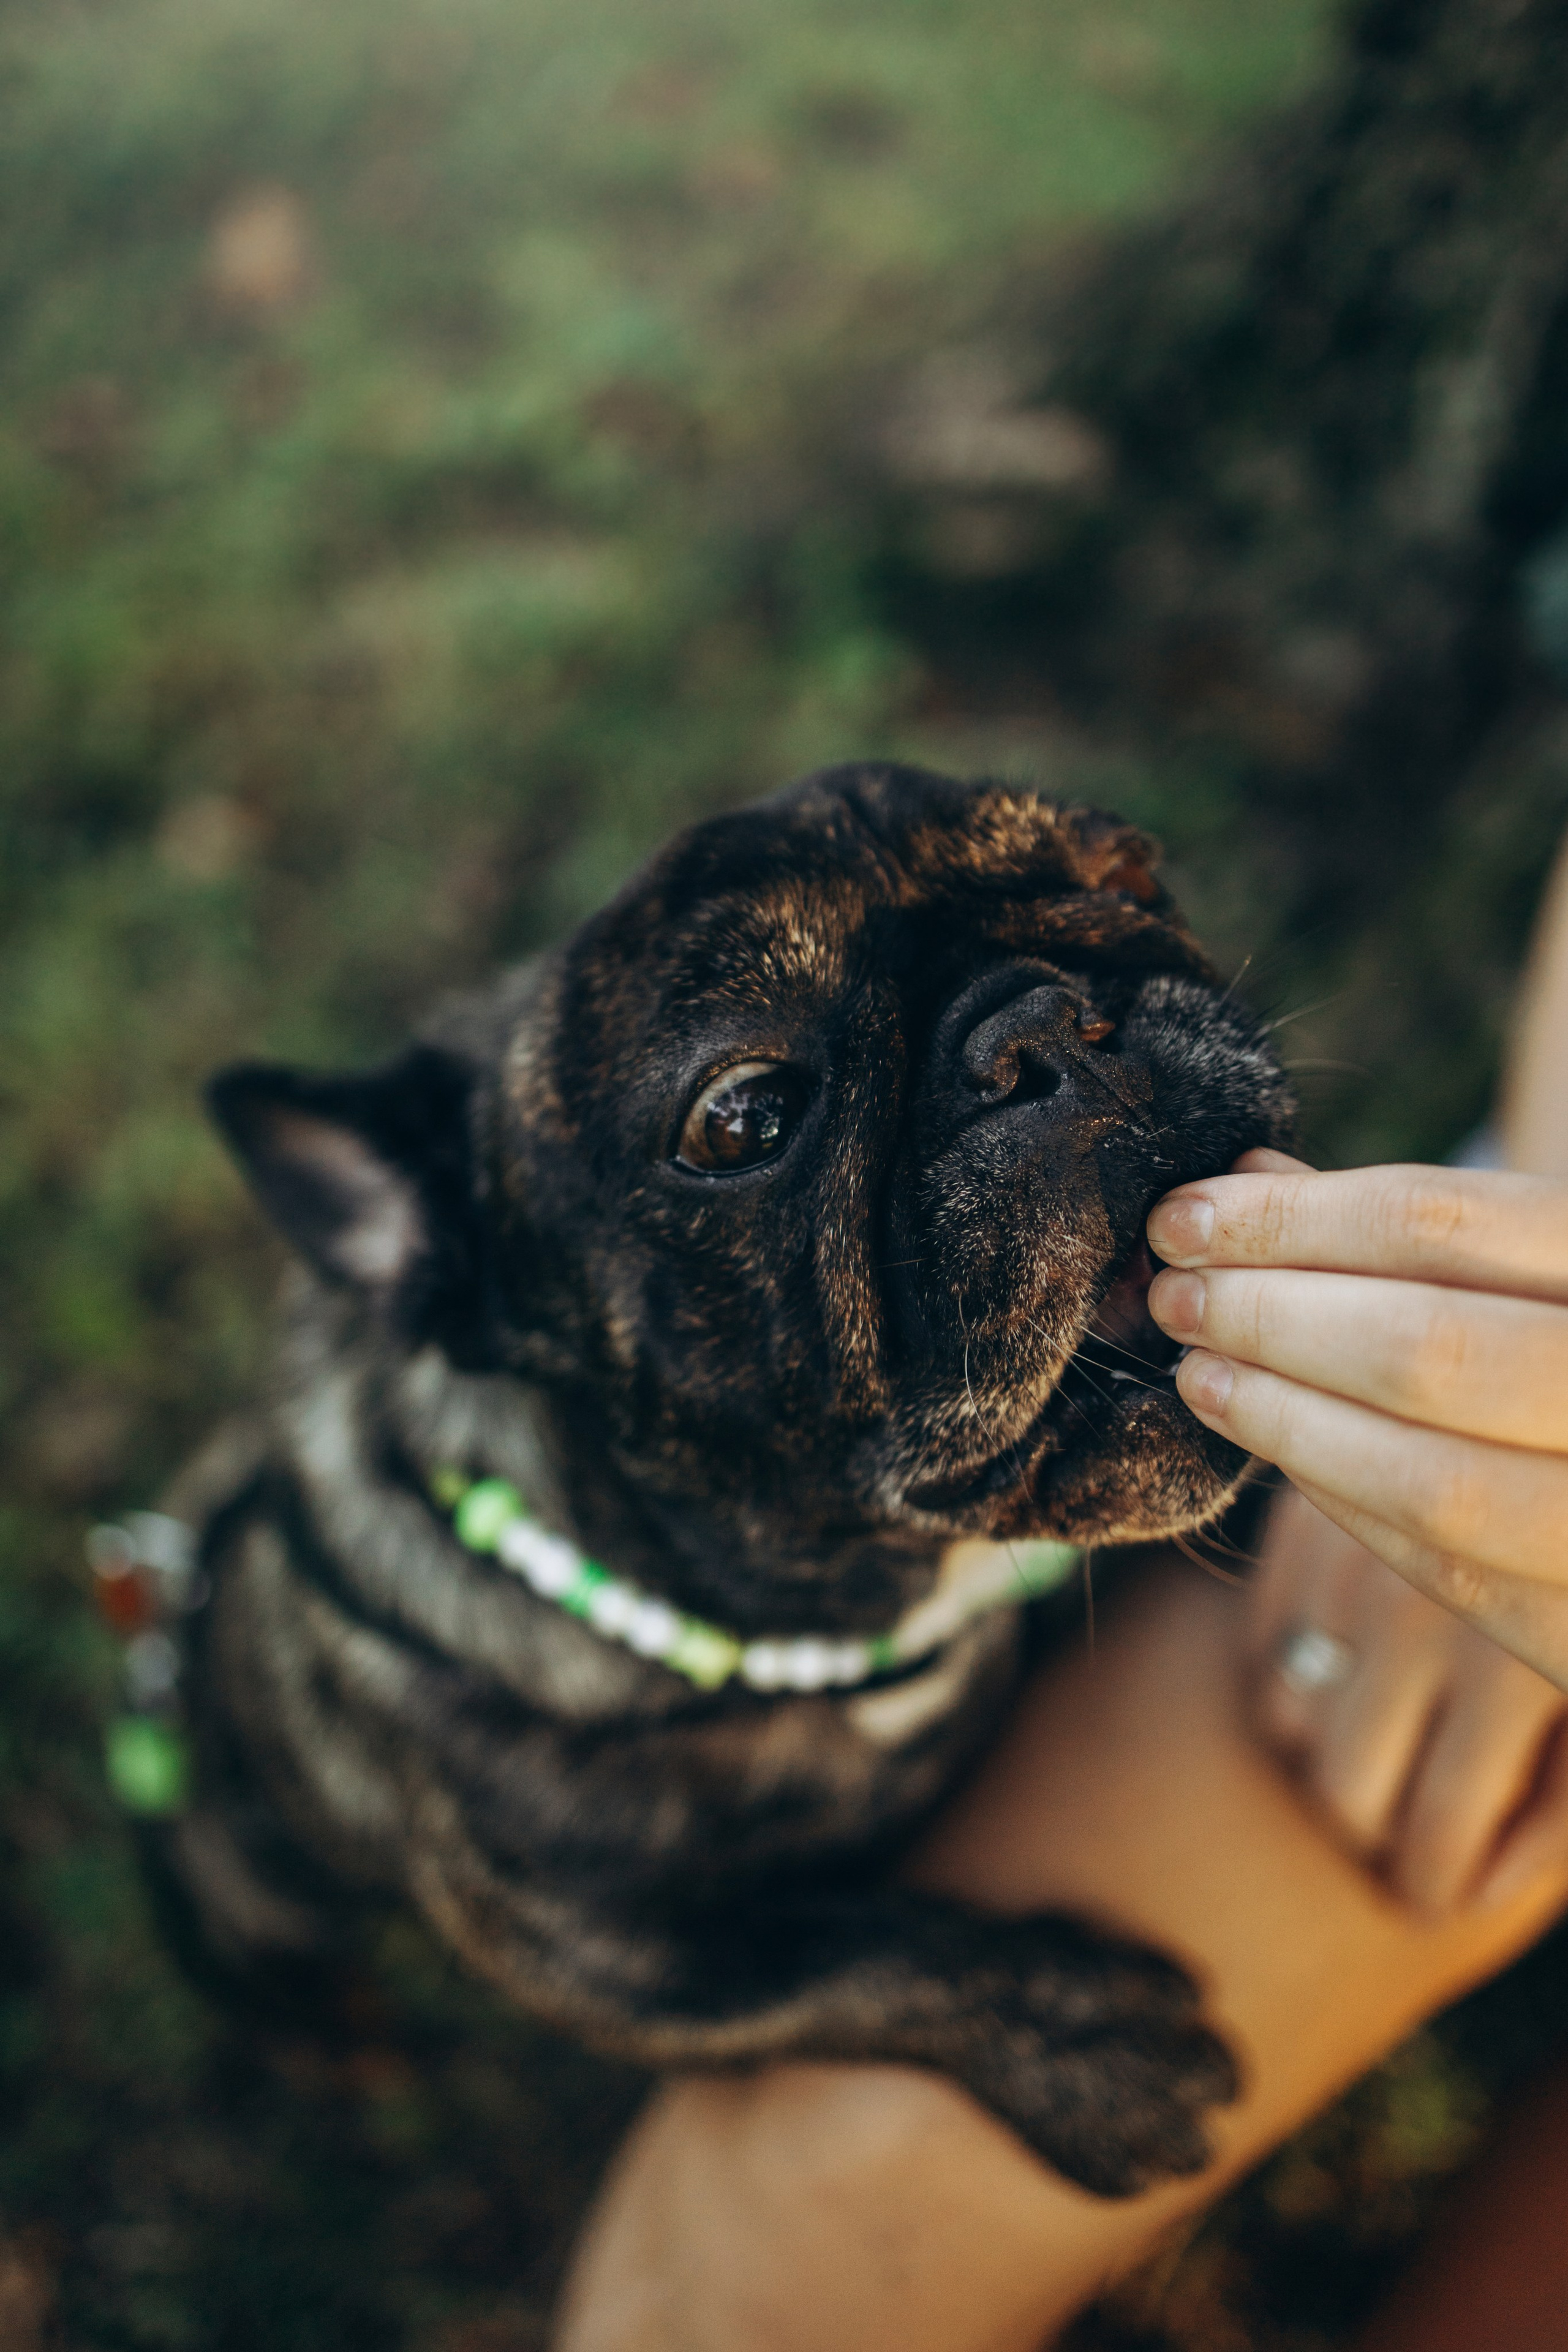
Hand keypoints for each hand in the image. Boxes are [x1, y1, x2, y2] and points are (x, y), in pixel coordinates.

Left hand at [1145, 1154, 1567, 1688]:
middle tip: (1177, 1298)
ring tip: (1202, 1373)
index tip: (1184, 1218)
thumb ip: (1421, 1230)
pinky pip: (1448, 1570)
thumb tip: (1253, 1178)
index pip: (1437, 1221)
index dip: (1287, 1219)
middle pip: (1424, 1347)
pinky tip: (1280, 1445)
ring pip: (1429, 1480)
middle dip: (1270, 1318)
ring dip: (1286, 1418)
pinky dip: (1342, 1499)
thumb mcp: (1547, 1262)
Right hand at [1248, 1487, 1567, 1912]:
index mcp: (1516, 1666)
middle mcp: (1425, 1616)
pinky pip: (1261, 1651)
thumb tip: (1485, 1893)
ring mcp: (1354, 1565)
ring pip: (1293, 1728)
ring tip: (1385, 1746)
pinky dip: (1297, 1681)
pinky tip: (1351, 1670)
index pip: (1442, 1831)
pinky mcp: (1302, 1529)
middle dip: (1377, 1839)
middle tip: (1407, 1834)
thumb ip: (1561, 1804)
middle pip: (1349, 1795)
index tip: (1439, 1894)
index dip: (1435, 1888)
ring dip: (1330, 1758)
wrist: (1512, 1434)